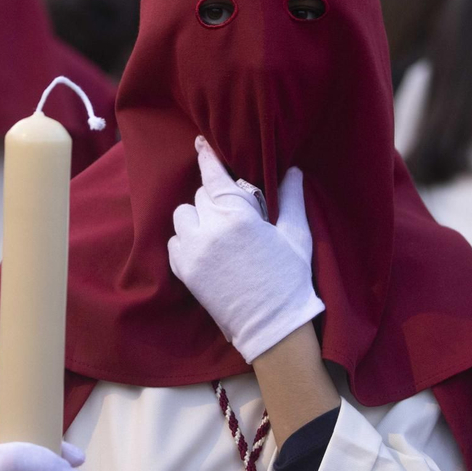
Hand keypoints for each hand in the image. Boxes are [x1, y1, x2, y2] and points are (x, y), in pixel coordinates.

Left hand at [167, 138, 324, 362]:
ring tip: (217, 230)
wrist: (272, 326)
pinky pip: (175, 242)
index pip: (215, 177)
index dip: (207, 157)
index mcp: (239, 216)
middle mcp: (210, 229)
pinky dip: (186, 239)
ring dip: (197, 217)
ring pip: (183, 215)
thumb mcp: (296, 235)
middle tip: (235, 212)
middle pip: (201, 195)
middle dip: (216, 198)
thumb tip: (292, 170)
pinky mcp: (184, 272)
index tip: (200, 143)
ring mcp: (193, 252)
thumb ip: (291, 198)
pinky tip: (206, 248)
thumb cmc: (289, 278)